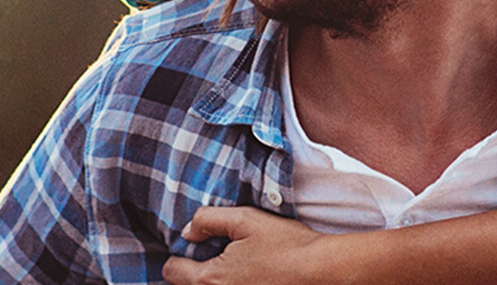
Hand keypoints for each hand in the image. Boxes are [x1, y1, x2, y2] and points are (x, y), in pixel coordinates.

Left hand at [164, 206, 336, 284]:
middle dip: (195, 270)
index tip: (194, 246)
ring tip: (237, 265)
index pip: (172, 271)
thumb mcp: (244, 219)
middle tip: (216, 254)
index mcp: (210, 279)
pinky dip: (235, 284)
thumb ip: (207, 220)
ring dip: (216, 280)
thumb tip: (187, 232)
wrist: (323, 271)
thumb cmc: (285, 244)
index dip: (178, 255)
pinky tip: (252, 274)